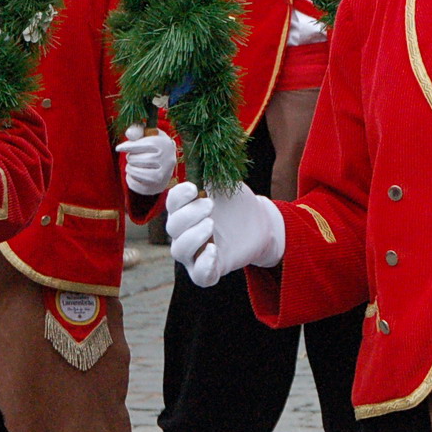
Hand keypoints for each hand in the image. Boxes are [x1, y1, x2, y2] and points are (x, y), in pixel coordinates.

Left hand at [117, 125, 177, 196]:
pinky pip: (133, 184)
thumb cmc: (154, 147)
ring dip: (129, 168)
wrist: (167, 166)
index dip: (128, 146)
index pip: (143, 145)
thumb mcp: (150, 134)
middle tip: (134, 157)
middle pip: (136, 159)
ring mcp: (161, 176)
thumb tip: (129, 134)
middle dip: (130, 157)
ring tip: (134, 165)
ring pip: (134, 171)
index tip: (119, 148)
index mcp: (164, 145)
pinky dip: (130, 179)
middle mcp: (166, 160)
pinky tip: (136, 175)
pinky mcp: (154, 188)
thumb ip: (138, 130)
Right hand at [165, 181, 285, 287]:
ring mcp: (196, 252)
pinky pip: (199, 275)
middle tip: (210, 205)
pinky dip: (203, 265)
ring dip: (192, 237)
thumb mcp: (225, 184)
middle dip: (188, 215)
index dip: (178, 197)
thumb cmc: (236, 202)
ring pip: (179, 251)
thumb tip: (202, 155)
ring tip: (211, 224)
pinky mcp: (211, 269)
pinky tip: (214, 250)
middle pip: (172, 227)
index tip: (194, 188)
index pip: (171, 204)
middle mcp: (185, 232)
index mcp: (185, 210)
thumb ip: (211, 175)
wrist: (260, 221)